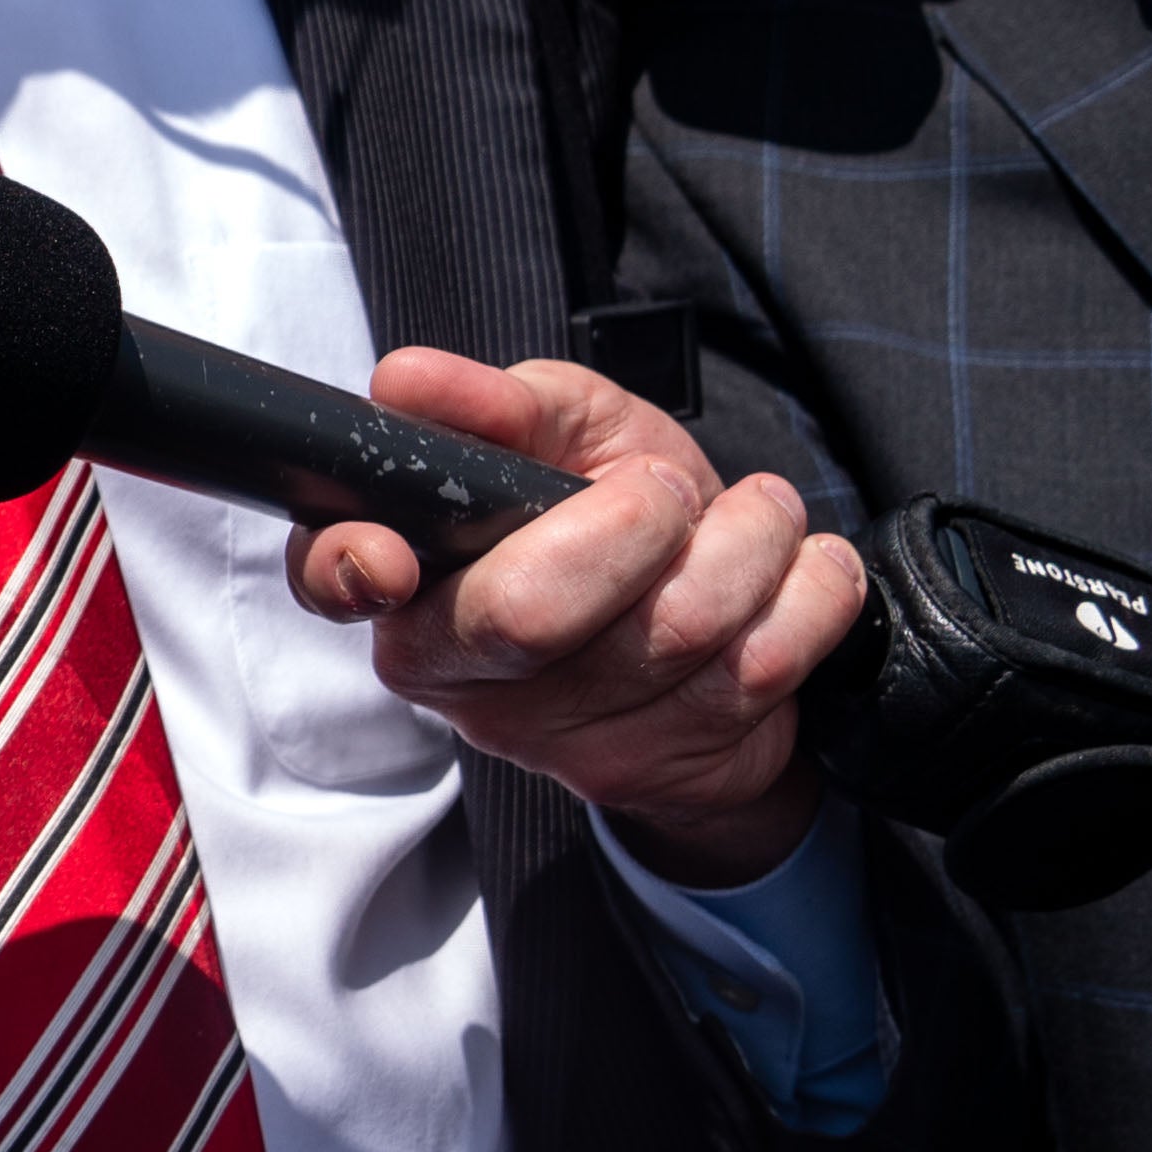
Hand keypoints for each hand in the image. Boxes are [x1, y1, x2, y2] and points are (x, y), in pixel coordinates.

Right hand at [288, 356, 858, 882]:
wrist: (721, 639)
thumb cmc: (617, 519)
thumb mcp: (563, 435)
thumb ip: (497, 403)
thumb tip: (409, 381)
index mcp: (410, 583)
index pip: (340, 582)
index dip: (353, 566)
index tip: (388, 557)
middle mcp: (462, 672)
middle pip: (527, 611)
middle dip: (632, 519)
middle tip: (668, 486)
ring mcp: (557, 737)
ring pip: (673, 629)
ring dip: (751, 538)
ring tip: (760, 515)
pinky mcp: (656, 770)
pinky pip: (762, 665)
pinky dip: (811, 592)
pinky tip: (795, 574)